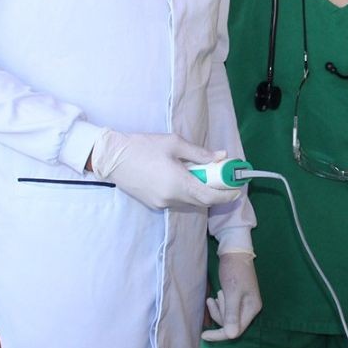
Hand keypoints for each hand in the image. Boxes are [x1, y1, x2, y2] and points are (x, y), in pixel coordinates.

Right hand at [90, 130, 243, 210]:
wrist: (112, 158)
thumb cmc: (142, 146)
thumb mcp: (174, 143)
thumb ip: (199, 153)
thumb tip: (221, 157)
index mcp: (178, 183)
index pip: (210, 197)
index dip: (226, 194)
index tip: (236, 187)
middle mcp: (171, 198)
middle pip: (202, 202)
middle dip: (215, 193)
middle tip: (222, 179)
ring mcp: (161, 204)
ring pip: (190, 203)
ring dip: (200, 193)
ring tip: (202, 175)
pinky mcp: (153, 204)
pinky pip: (177, 202)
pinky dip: (187, 193)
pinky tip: (184, 179)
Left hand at [203, 251, 261, 341]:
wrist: (235, 251)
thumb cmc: (234, 270)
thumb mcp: (231, 292)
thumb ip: (232, 314)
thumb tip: (232, 336)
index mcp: (252, 308)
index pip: (236, 330)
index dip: (220, 334)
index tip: (203, 335)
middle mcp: (250, 308)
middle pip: (231, 324)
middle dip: (219, 315)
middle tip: (211, 300)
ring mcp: (244, 303)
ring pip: (228, 317)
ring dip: (218, 310)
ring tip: (212, 297)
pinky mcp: (237, 298)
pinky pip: (227, 309)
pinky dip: (219, 305)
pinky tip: (215, 297)